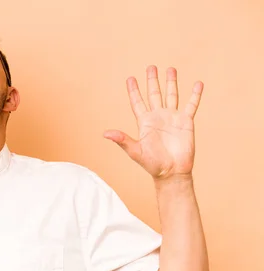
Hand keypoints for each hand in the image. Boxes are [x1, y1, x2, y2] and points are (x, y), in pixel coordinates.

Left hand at [103, 66, 202, 180]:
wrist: (172, 172)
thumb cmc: (152, 164)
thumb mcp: (135, 151)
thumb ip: (122, 140)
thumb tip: (105, 134)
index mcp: (144, 122)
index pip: (137, 102)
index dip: (134, 91)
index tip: (130, 78)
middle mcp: (158, 117)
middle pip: (154, 94)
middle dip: (152, 81)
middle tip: (151, 67)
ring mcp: (172, 118)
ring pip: (172, 96)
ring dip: (171, 83)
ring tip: (170, 69)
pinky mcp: (186, 122)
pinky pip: (191, 105)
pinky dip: (195, 94)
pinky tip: (198, 83)